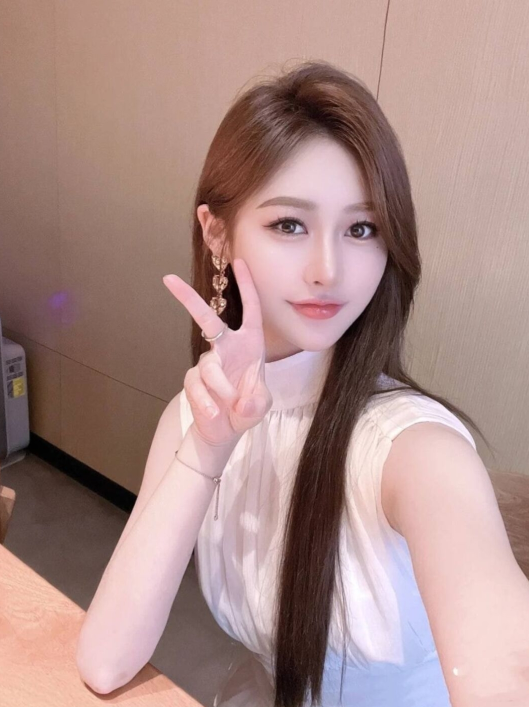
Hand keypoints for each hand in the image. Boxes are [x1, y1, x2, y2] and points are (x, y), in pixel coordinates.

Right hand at [163, 258, 272, 445]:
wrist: (225, 430)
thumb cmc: (246, 407)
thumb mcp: (260, 404)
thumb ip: (257, 401)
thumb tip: (245, 400)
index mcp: (249, 344)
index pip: (250, 310)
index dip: (246, 287)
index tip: (239, 263)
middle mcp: (226, 348)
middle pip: (207, 319)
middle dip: (189, 299)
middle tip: (169, 279)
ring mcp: (208, 363)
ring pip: (209, 368)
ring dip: (221, 387)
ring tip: (231, 404)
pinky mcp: (193, 381)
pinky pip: (197, 388)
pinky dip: (207, 403)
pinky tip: (214, 413)